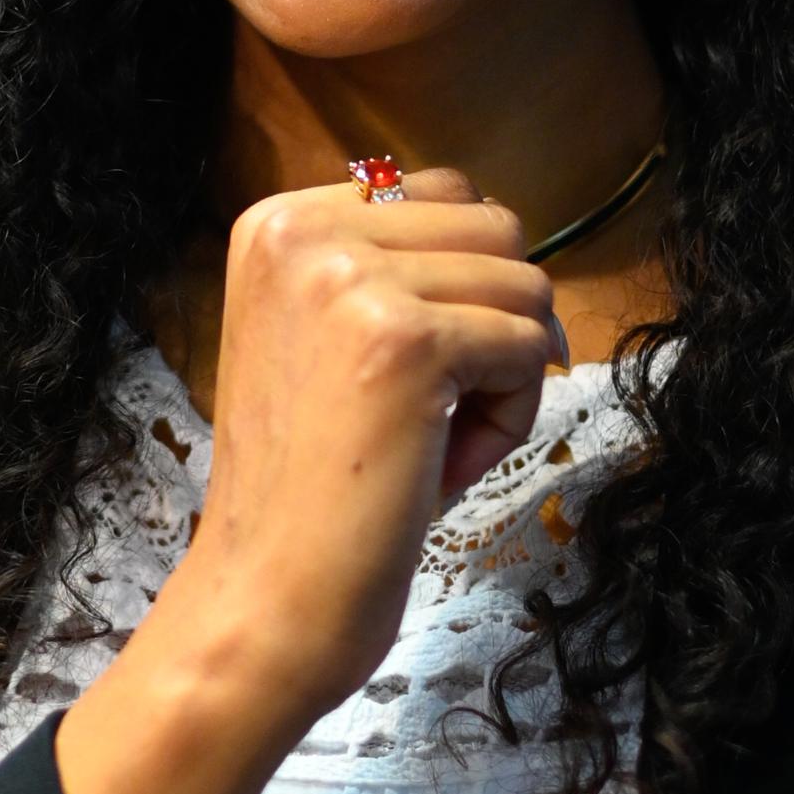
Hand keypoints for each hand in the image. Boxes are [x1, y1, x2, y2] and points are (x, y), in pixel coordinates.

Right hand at [56, 169, 563, 793]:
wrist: (264, 598)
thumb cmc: (310, 489)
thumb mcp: (325, 339)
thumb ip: (391, 270)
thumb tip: (511, 239)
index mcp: (277, 221)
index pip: (444, 194)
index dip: (461, 287)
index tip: (405, 373)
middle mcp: (304, 232)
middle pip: (496, 228)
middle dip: (491, 324)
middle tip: (424, 416)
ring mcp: (352, 281)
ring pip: (523, 285)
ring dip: (503, 374)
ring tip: (427, 443)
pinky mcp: (405, 341)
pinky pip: (529, 345)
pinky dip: (510, 416)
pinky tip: (441, 464)